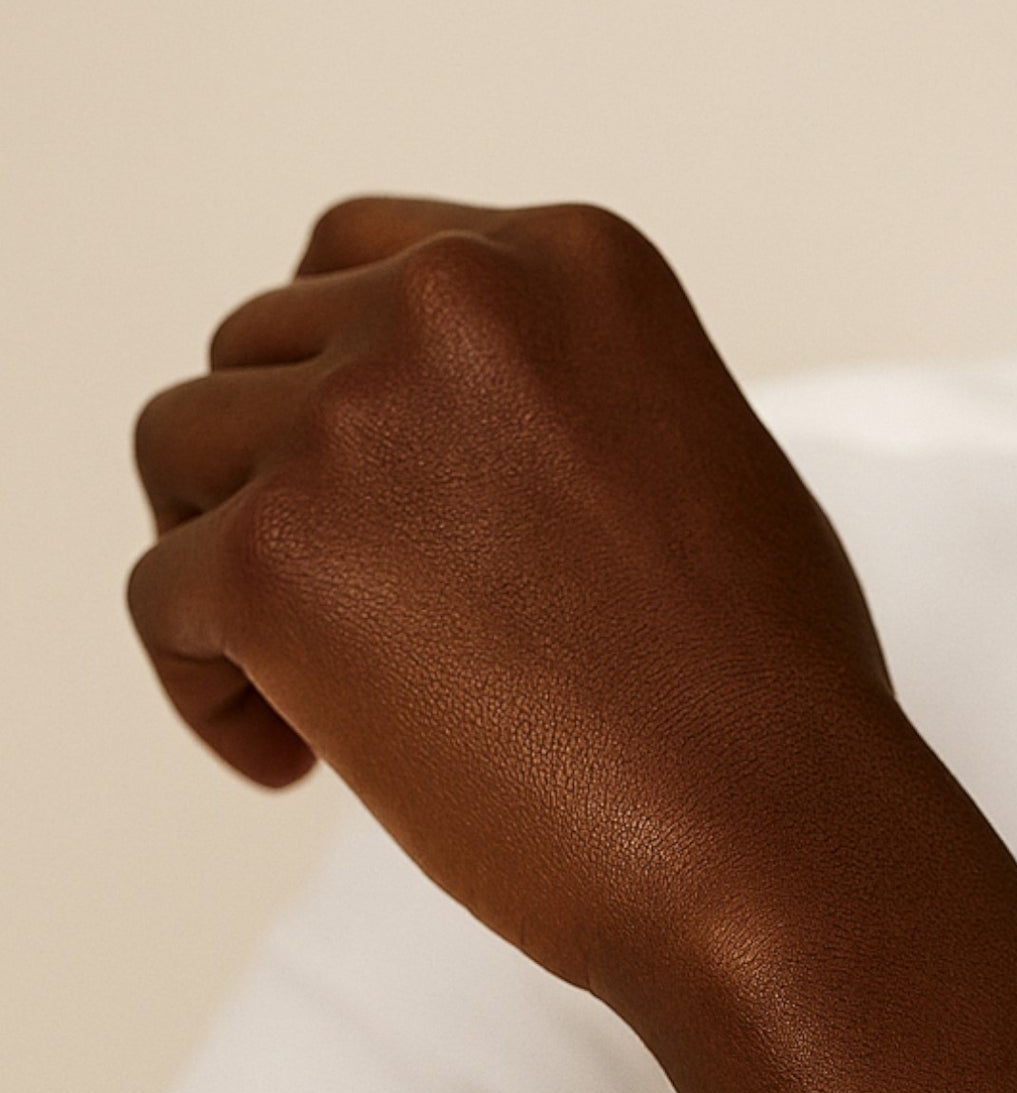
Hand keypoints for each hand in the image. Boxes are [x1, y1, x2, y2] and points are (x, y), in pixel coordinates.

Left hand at [130, 197, 900, 1012]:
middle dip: (284, 473)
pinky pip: (162, 598)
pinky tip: (295, 759)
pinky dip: (207, 687)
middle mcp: (456, 304)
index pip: (367, 262)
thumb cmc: (772, 687)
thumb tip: (463, 456)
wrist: (776, 830)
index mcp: (571, 264)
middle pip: (265, 351)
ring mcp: (358, 423)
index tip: (373, 489)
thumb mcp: (702, 457)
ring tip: (314, 686)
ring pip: (188, 455)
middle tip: (345, 602)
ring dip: (231, 561)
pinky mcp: (280, 557)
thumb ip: (574, 406)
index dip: (347, 380)